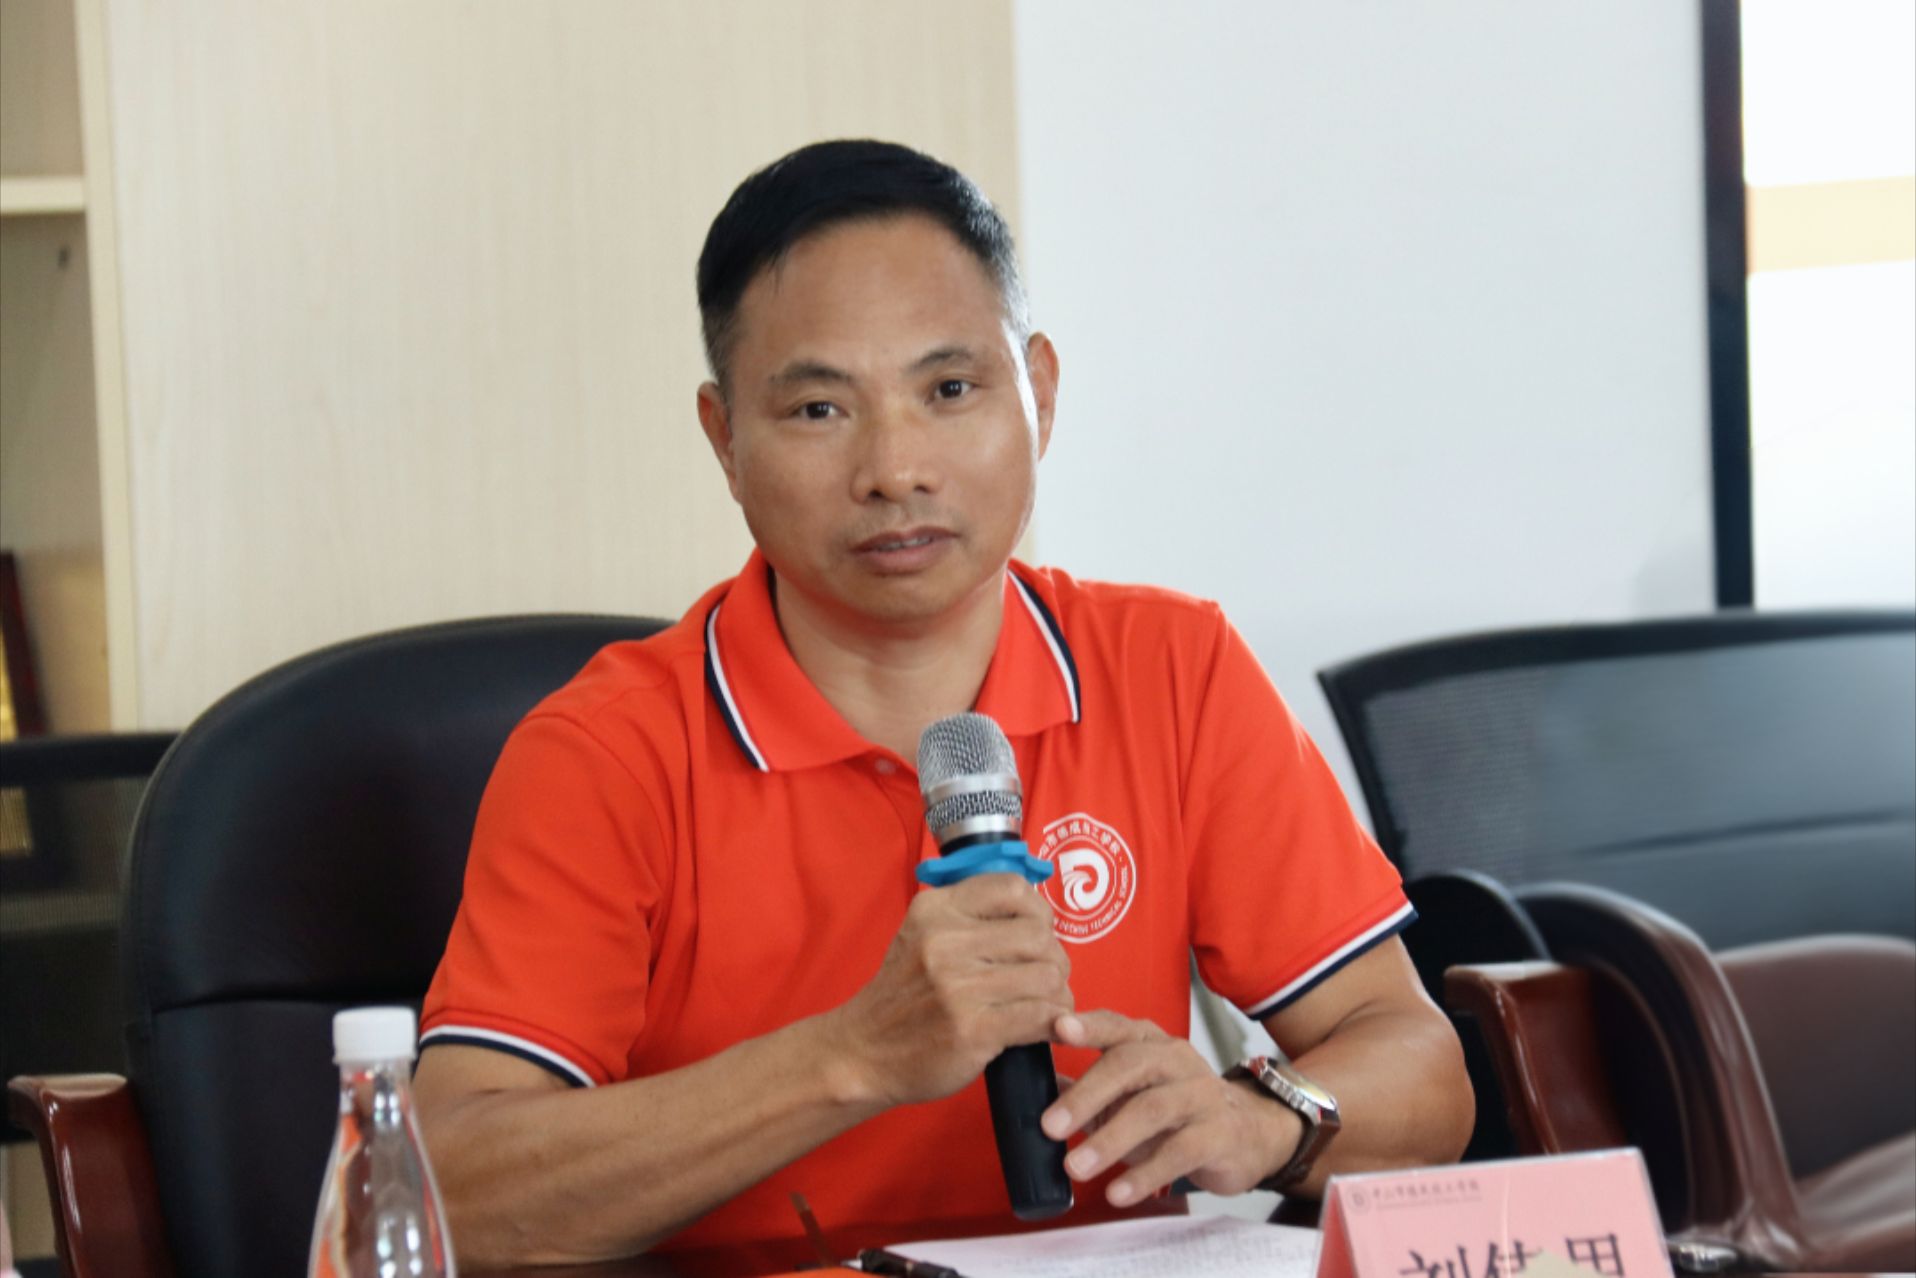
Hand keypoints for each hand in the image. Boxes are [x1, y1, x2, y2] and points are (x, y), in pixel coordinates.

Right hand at [827, 873, 1072, 1107]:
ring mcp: (958, 986)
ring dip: (1057, 993)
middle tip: (1044, 977)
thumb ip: (969, 918)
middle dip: (1053, 958)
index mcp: (935, 910)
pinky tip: (1045, 1027)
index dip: (1038, 911)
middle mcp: (945, 941)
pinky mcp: (973, 1029)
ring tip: (1045, 1004)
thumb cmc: (903, 996)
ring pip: (1046, 975)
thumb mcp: (921, 936)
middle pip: (1038, 935)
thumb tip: (1036, 915)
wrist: (863, 1053)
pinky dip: (1054, 1021)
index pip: (1012, 888)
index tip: (1037, 933)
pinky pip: (1040, 1014)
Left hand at [1042, 1010, 1301, 1205]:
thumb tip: (1035, 1089)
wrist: (1248, 1134)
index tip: (1058, 1028)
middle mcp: (1176, 1059)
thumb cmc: (1175, 1112)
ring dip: (1109, 1140)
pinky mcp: (1220, 1133)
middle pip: (1130, 1064)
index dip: (1089, 1025)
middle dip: (1087, 1094)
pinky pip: (1180, 1151)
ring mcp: (1201, 1093)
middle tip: (1050, 1126)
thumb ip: (1085, 1092)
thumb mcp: (1129, 1096)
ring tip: (1075, 1167)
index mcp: (1149, 1043)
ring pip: (1153, 1109)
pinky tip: (1117, 1192)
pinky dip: (1144, 1174)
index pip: (1117, 1027)